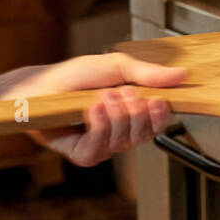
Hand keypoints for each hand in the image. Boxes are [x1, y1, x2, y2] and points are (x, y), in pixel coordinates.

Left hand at [1, 53, 187, 166]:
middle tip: (126, 93)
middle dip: (137, 114)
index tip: (159, 100)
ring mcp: (101, 145)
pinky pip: (98, 150)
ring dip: (116, 117)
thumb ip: (147, 73)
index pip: (158, 123)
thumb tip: (181, 75)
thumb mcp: (115, 66)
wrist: (38, 86)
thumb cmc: (74, 76)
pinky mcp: (80, 153)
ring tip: (104, 96)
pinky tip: (93, 110)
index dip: (161, 116)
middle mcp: (119, 132)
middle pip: (144, 135)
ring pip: (123, 142)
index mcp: (131, 113)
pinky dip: (99, 128)